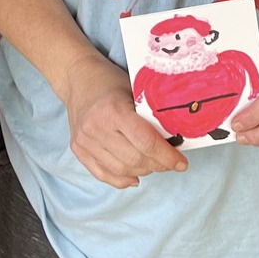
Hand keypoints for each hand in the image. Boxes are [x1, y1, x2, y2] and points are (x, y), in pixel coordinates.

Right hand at [61, 53, 187, 188]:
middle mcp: (97, 128)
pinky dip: (121, 180)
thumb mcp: (133, 90)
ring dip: (142, 172)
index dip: (167, 156)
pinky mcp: (78, 149)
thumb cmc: (109, 81)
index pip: (146, 142)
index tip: (181, 163)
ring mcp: (85, 141)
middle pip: (135, 159)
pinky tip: (135, 177)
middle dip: (158, 165)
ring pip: (120, 170)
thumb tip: (172, 140)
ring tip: (154, 166)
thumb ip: (149, 115)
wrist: (77, 78)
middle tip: (171, 163)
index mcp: (114, 110)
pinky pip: (102, 174)